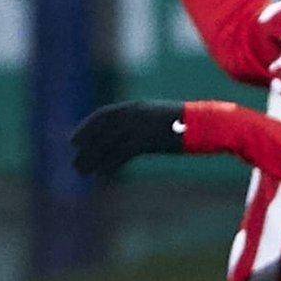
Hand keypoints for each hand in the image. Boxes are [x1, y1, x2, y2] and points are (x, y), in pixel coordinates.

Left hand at [69, 101, 186, 177]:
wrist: (205, 123)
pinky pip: (121, 154)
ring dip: (93, 158)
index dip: (86, 127)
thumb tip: (137, 135)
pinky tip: (102, 174)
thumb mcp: (163, 118)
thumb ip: (146, 124)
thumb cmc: (189, 123)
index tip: (74, 141)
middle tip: (76, 161)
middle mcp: (134, 114)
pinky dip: (110, 164)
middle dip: (86, 147)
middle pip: (102, 131)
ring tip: (82, 171)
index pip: (103, 115)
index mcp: (136, 106)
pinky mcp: (147, 141)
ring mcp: (140, 127)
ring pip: (108, 143)